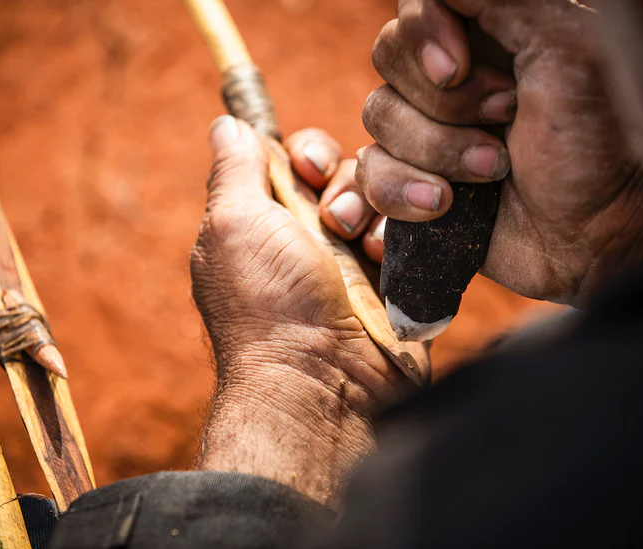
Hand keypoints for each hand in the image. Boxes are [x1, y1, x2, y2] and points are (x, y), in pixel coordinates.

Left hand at [191, 116, 409, 505]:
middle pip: (348, 171)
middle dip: (347, 183)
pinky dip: (407, 238)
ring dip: (380, 211)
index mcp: (267, 220)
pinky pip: (416, 232)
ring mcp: (357, 260)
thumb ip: (234, 169)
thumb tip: (226, 123)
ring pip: (388, 196)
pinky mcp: (398, 280)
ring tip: (368, 250)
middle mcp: (312, 237)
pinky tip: (390, 262)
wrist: (323, 381)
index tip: (307, 169)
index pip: (299, 158)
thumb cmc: (268, 304)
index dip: (309, 152)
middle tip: (337, 221)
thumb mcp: (232, 224)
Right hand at [359, 0, 642, 304]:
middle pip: (388, 57)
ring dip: (438, 150)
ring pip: (377, 116)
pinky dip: (403, 191)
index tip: (456, 68)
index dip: (422, 33)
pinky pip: (368, 174)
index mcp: (485, 34)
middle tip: (506, 119)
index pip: (415, 7)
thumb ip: (502, 2)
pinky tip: (444, 205)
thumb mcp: (563, 48)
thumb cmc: (593, 143)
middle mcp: (448, 78)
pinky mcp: (409, 181)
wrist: (590, 235)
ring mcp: (424, 130)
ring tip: (492, 171)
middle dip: (445, 101)